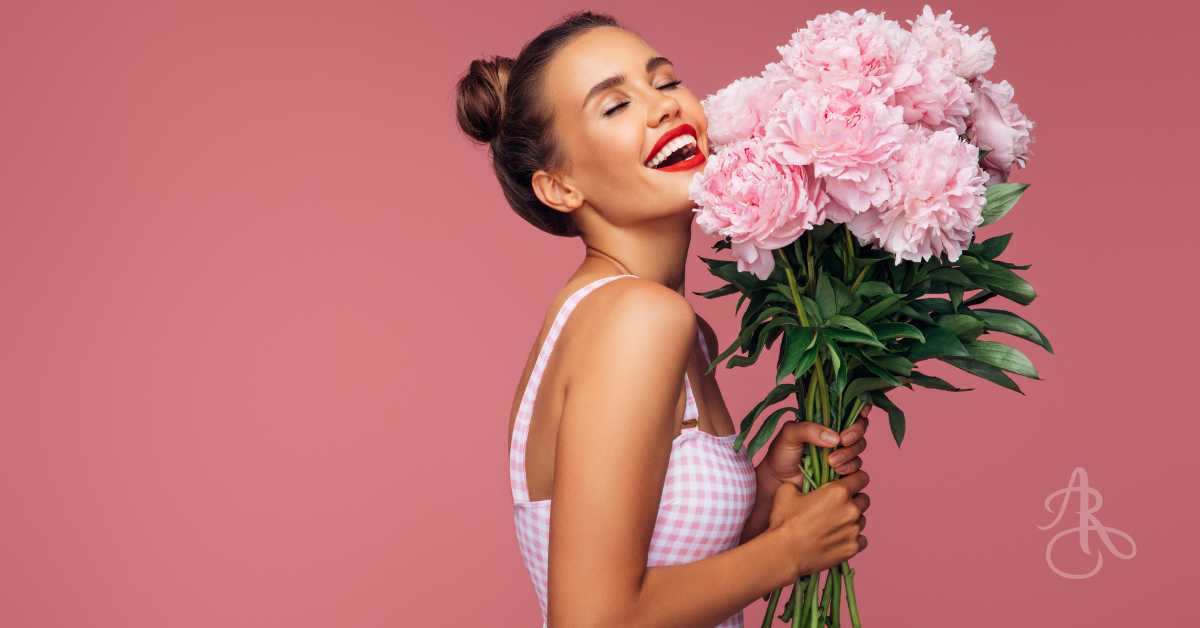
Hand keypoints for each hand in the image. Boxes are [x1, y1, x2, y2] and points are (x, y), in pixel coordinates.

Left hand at [755, 405, 870, 496]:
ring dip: (849, 453)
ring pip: (859, 447)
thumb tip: (835, 437)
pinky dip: (850, 467)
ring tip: (831, 461)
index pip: (849, 407)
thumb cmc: (781, 453)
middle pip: (860, 427)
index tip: (862, 413)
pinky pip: (857, 467)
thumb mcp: (790, 434)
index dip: (861, 407)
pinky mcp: (844, 469)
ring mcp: (841, 451)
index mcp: (825, 419)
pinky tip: (836, 470)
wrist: (779, 481)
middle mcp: (836, 433)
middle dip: (855, 432)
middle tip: (842, 440)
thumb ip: (809, 429)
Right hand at [769, 469, 870, 579]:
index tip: (848, 484)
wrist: (785, 553)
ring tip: (833, 526)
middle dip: (853, 501)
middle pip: (864, 500)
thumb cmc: (785, 521)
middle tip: (836, 507)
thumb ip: (803, 483)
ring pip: (861, 520)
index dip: (854, 479)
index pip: (861, 478)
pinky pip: (860, 540)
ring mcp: (854, 530)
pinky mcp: (853, 548)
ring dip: (851, 520)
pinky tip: (836, 539)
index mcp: (839, 492)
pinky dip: (852, 539)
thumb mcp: (787, 491)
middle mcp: (851, 510)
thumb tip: (805, 484)